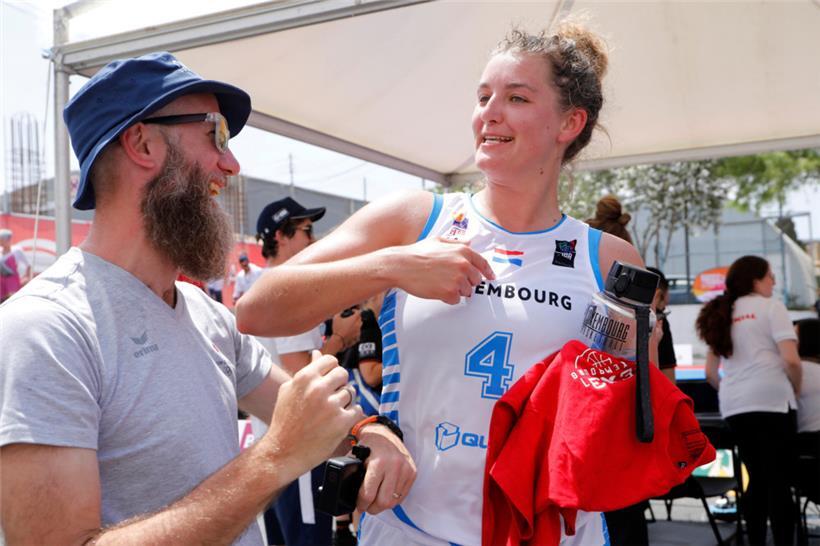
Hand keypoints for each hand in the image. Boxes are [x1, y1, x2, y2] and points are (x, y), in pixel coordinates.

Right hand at [260, 351, 359, 475]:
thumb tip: (317, 353)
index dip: (331, 370)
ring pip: (351, 392)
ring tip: (332, 411)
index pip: (331, 361)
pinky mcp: (341, 423)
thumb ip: (306, 371)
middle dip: (340, 384)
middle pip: (343, 374)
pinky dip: (350, 415)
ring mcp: (331, 406)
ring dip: (345, 401)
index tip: (329, 380)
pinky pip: (357, 410)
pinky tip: (338, 421)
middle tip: (331, 396)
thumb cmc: (285, 421)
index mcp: (305, 378)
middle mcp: (318, 389)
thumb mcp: (289, 391)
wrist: (282, 452)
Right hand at [332, 309, 361, 348]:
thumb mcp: (336, 318)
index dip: (355, 311)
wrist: (338, 340)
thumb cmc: (337, 329)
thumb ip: (339, 313)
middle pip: (360, 318)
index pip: (358, 312)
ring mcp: (358, 331)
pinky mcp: (357, 337)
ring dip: (357, 324)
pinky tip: (351, 331)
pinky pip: (358, 332)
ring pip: (360, 325)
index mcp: (354, 319)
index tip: (352, 311)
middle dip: (356, 317)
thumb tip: (342, 311)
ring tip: (351, 324)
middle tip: (351, 317)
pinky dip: (356, 330)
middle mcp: (358, 324)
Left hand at [356, 424, 416, 513]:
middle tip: (367, 506)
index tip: (358, 505)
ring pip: (394, 501)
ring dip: (383, 504)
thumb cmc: (367, 447)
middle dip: (373, 508)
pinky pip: (403, 496)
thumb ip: (351, 476)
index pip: (368, 495)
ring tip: (376, 500)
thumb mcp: (355, 459)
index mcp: (378, 462)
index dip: (361, 504)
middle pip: (383, 502)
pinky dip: (393, 499)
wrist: (384, 433)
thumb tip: (346, 495)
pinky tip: (385, 493)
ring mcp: (405, 469)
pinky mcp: (412, 472)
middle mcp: (394, 466)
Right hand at [391, 237, 494, 304]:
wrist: (402, 266)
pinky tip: (436, 289)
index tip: (491, 277)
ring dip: (456, 290)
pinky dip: (447, 298)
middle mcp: (463, 265)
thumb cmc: (417, 253)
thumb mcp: (438, 240)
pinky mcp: (450, 292)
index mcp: (463, 251)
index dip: (488, 272)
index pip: (483, 263)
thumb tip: (469, 242)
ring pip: (466, 292)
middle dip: (466, 282)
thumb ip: (456, 242)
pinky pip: (456, 300)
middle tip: (451, 280)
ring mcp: (458, 279)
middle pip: (476, 280)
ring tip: (440, 283)